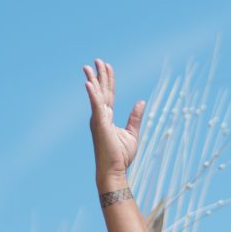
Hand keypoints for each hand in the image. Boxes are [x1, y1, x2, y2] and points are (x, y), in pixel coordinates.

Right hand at [84, 60, 143, 186]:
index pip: (108, 95)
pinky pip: (96, 107)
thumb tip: (141, 101)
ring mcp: (98, 120)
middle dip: (99, 75)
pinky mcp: (99, 125)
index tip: (107, 67)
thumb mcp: (132, 133)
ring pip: (96, 96)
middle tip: (97, 60)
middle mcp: (100, 116)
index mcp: (107, 118)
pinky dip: (93, 95)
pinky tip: (89, 83)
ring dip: (93, 80)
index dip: (108, 80)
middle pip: (101, 92)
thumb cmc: (121, 156)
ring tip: (89, 67)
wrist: (115, 171)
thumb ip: (135, 117)